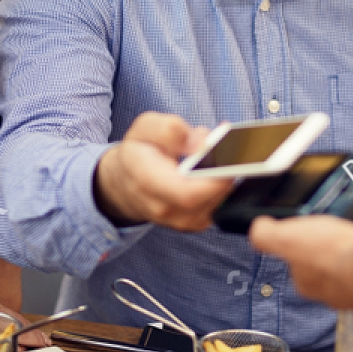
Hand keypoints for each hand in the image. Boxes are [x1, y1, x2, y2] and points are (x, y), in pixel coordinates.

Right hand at [93, 112, 233, 230]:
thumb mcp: (146, 127)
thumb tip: (202, 143)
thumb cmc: (138, 152)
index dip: (214, 178)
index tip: (228, 156)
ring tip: (218, 158)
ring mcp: (181, 221)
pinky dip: (222, 187)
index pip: (188, 193)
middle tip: (227, 150)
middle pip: (209, 198)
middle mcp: (164, 209)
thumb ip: (171, 130)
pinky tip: (213, 172)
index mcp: (148, 182)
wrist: (125, 183)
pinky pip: (219, 206)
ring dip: (225, 178)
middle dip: (224, 172)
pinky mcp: (195, 224)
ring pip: (219, 202)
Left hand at [247, 187, 352, 307]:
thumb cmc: (334, 257)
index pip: (302, 259)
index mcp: (313, 281)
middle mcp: (342, 286)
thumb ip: (266, 235)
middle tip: (347, 206)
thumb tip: (258, 228)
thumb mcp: (287, 238)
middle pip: (339, 251)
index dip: (303, 237)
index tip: (311, 216)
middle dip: (345, 226)